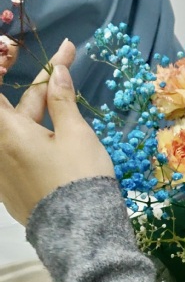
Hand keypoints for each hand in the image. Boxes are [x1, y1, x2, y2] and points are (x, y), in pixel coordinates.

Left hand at [0, 40, 114, 224]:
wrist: (79, 231)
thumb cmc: (78, 176)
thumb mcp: (75, 133)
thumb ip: (62, 100)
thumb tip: (56, 70)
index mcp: (9, 133)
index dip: (2, 66)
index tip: (20, 49)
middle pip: (12, 106)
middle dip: (39, 82)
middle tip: (67, 58)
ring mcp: (2, 170)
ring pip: (17, 127)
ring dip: (39, 105)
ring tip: (67, 87)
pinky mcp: (11, 186)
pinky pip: (16, 148)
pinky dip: (33, 129)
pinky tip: (55, 122)